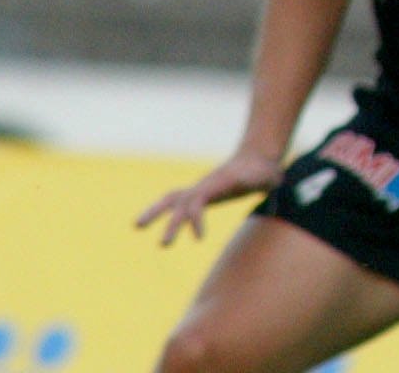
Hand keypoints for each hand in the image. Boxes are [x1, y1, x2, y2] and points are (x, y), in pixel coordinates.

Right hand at [135, 152, 284, 246]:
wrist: (260, 159)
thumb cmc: (262, 171)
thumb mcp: (262, 176)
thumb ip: (252, 179)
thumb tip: (244, 179)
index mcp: (216, 184)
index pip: (198, 202)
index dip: (195, 219)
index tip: (199, 239)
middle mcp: (203, 186)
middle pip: (176, 200)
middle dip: (161, 216)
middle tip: (152, 238)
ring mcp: (199, 189)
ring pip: (171, 199)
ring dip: (154, 212)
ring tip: (136, 226)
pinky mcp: (200, 194)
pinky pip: (180, 204)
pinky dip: (168, 213)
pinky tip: (162, 229)